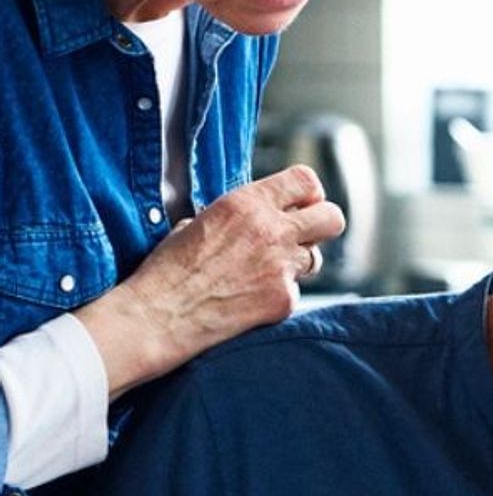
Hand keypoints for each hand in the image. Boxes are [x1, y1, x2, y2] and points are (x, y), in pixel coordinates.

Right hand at [74, 165, 345, 396]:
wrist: (158, 315)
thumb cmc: (169, 269)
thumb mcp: (199, 221)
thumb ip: (240, 216)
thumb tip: (261, 216)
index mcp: (247, 203)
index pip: (305, 180)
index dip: (308, 192)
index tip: (302, 203)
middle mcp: (272, 230)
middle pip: (332, 217)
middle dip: (322, 225)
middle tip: (305, 235)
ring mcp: (282, 266)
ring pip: (315, 258)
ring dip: (296, 263)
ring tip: (261, 272)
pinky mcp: (284, 299)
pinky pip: (295, 290)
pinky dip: (277, 295)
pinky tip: (248, 300)